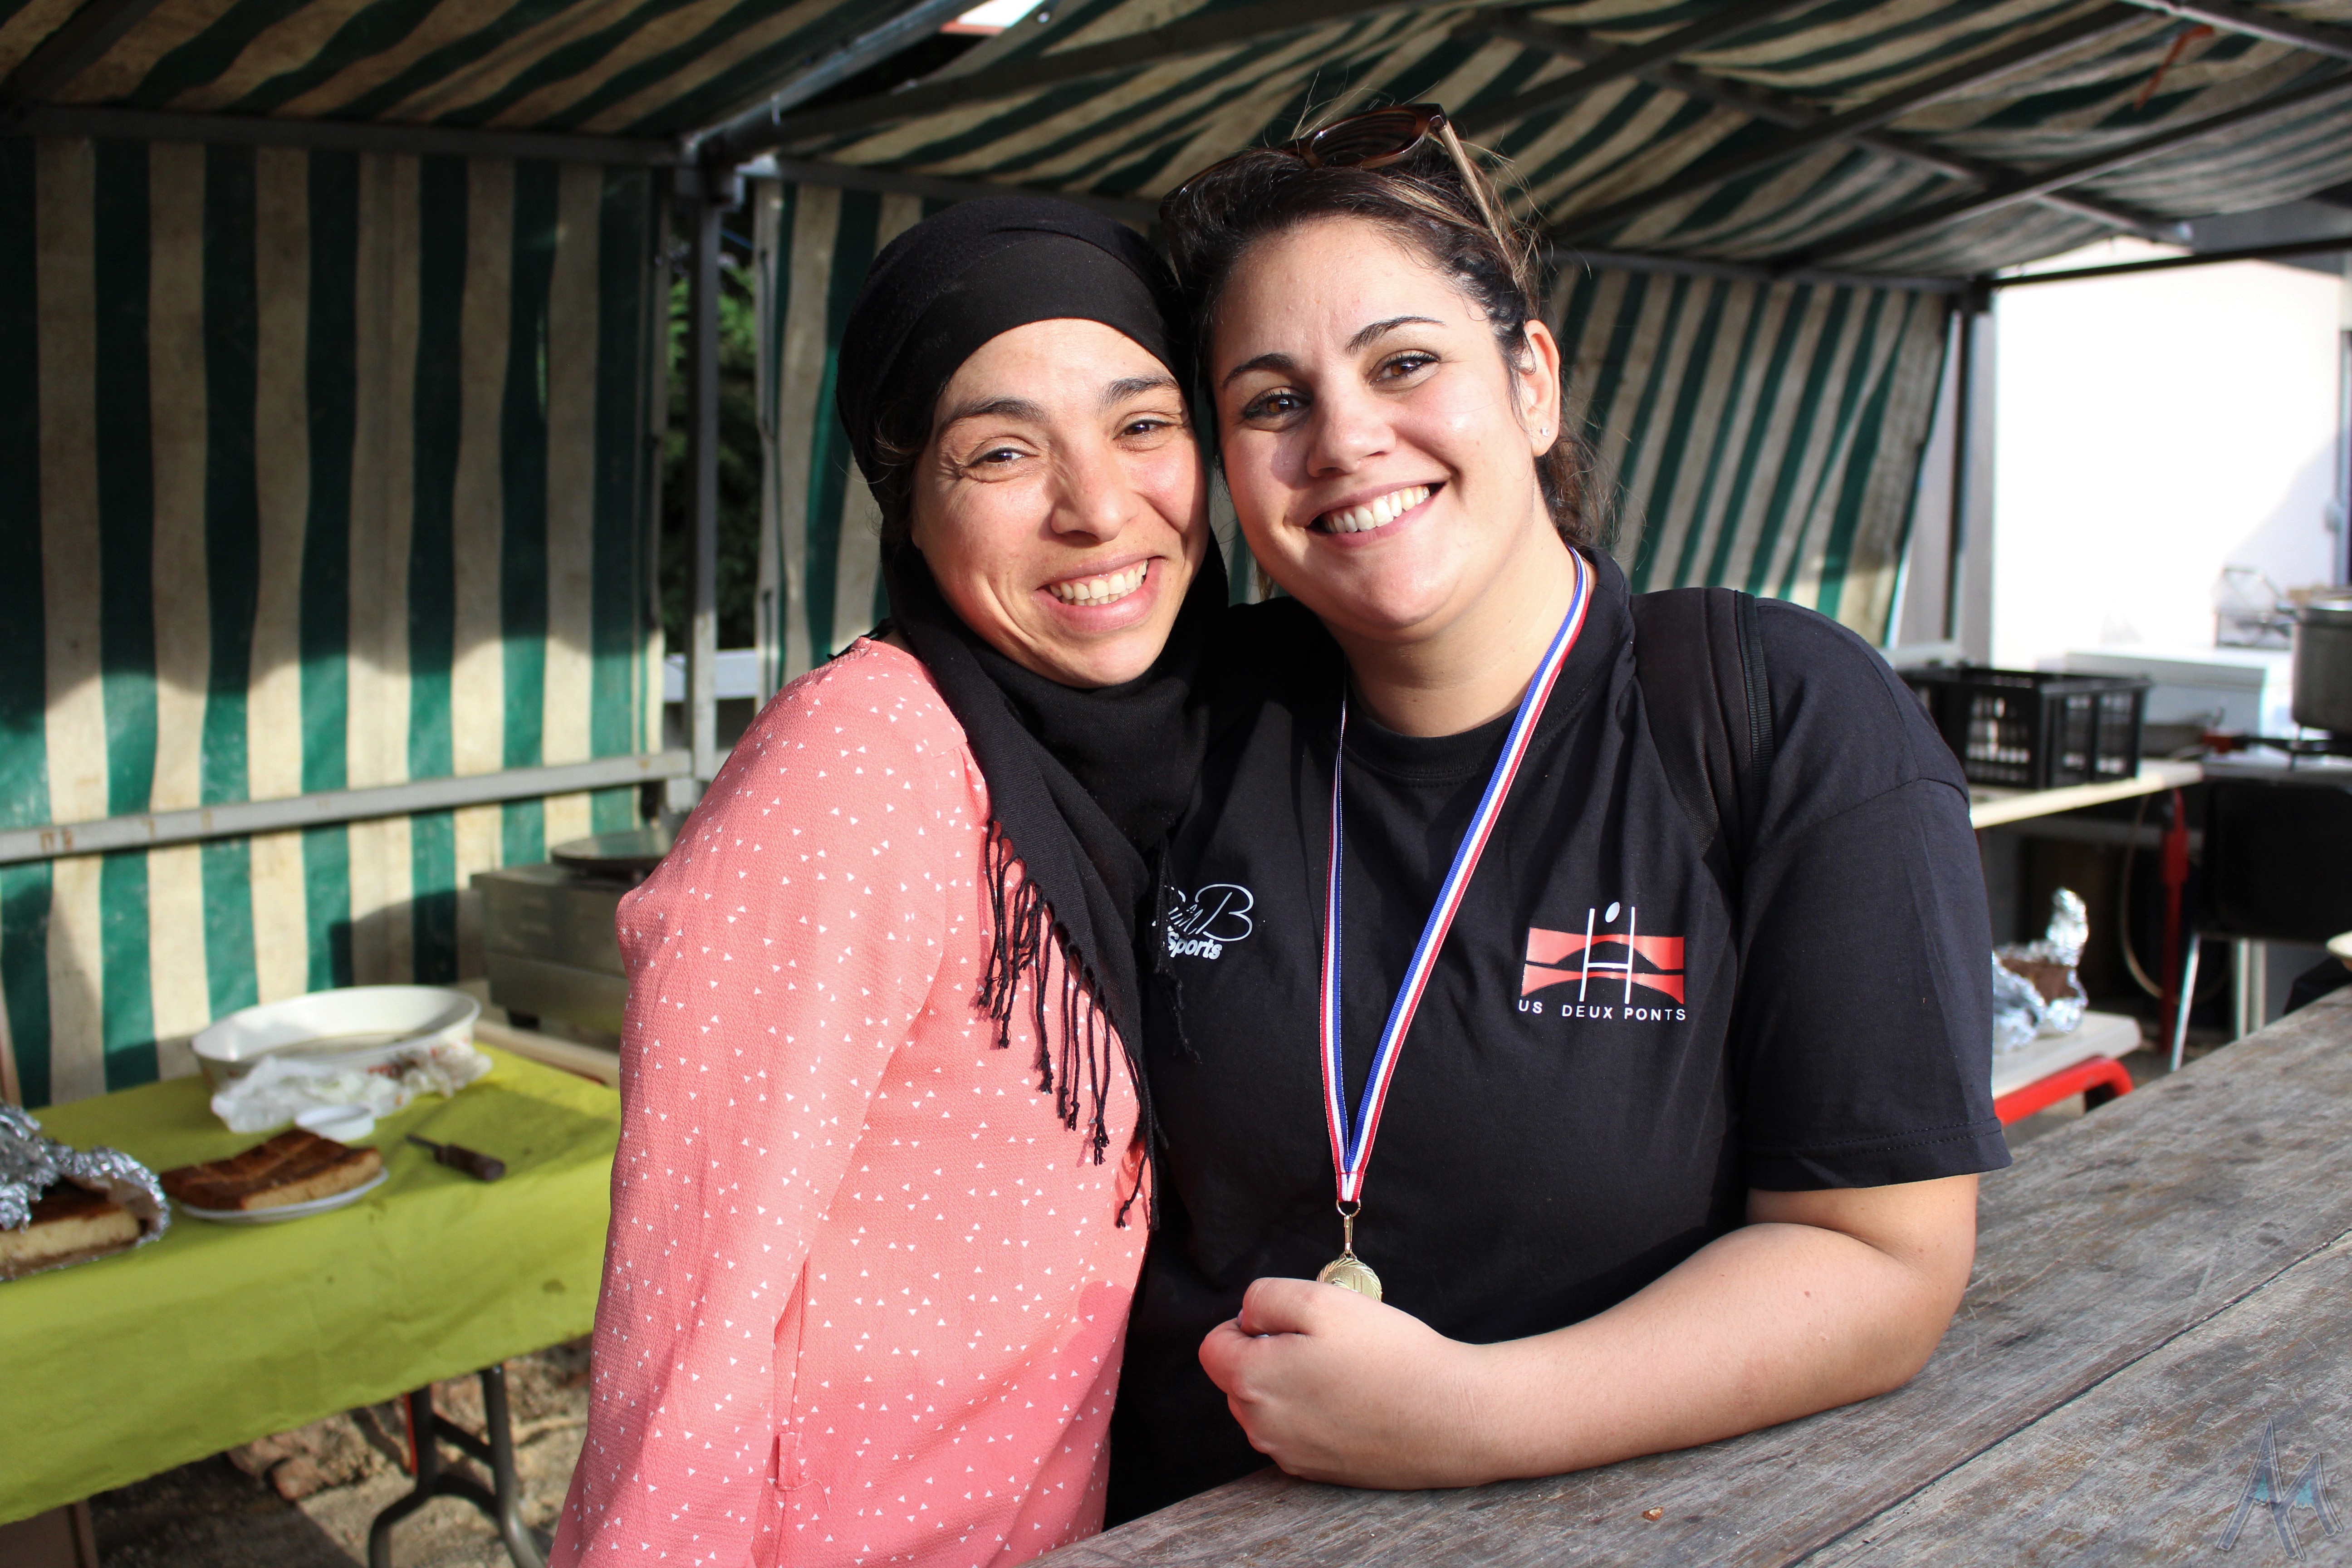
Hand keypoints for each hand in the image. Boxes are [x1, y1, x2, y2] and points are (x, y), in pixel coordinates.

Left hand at [1197, 1276, 1499, 1488]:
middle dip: (1269, 1354)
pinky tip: (1357, 1399)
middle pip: (1239, 1378)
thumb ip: (1264, 1298)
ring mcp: (1290, 1455)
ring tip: (1346, 1370)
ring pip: (1269, 1406)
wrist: (1452, 1417)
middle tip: (1326, 1342)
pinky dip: (1316, 1412)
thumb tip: (1246, 1317)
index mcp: (1252, 1381)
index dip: (1248, 1323)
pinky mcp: (1319, 1471)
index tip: (1291, 1320)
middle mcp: (1261, 1427)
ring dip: (1292, 1384)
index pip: (1214, 1346)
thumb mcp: (1321, 1298)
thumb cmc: (1389, 1354)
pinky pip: (1298, 1431)